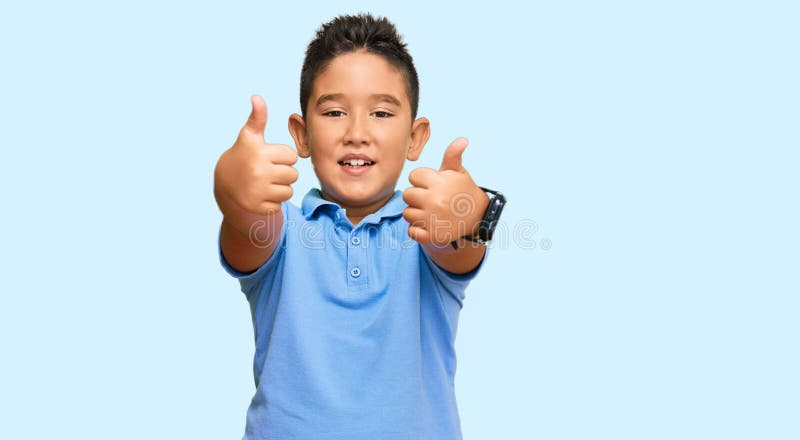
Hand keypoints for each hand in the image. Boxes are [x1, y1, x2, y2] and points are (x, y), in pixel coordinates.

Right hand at [214, 95, 298, 215]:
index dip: (282, 156)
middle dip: (284, 172)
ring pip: (289, 191)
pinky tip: (261, 194)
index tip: (269, 156)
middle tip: (268, 171)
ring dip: (281, 188)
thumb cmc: (244, 155)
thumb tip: (257, 97)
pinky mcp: (257, 207)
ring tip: (266, 182)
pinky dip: (273, 202)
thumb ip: (258, 117)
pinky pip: (279, 205)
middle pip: (293, 175)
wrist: (225, 182)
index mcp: (259, 153)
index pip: (291, 156)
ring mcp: (257, 191)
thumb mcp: (249, 136)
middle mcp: (258, 172)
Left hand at [402, 138, 487, 246]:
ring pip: (407, 213)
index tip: (432, 185)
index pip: (414, 176)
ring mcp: (433, 219)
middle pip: (408, 195)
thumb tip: (462, 140)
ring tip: (431, 212)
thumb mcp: (458, 173)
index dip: (422, 180)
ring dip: (416, 213)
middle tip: (431, 199)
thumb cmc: (463, 192)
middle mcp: (435, 200)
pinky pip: (412, 231)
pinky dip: (418, 230)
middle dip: (417, 196)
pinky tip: (429, 224)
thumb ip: (452, 156)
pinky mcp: (432, 235)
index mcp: (440, 183)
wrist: (477, 218)